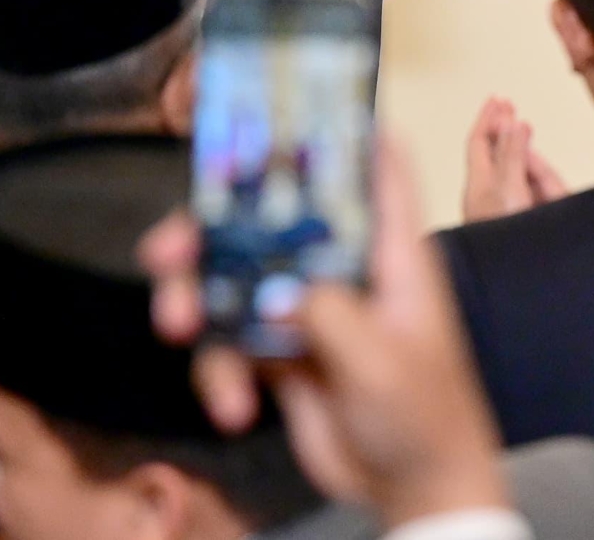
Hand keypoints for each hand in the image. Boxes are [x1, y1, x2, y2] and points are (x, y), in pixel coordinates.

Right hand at [143, 135, 511, 525]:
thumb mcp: (382, 363)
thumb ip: (330, 316)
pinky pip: (230, 342)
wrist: (412, 490)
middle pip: (270, 218)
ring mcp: (306, 309)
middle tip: (168, 249)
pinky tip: (234, 409)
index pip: (375, 168)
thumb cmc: (425, 419)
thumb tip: (277, 291)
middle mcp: (342, 268)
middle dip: (211, 226)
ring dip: (196, 298)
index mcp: (386, 252)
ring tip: (178, 325)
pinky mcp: (280, 353)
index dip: (343, 126)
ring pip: (234, 278)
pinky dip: (219, 371)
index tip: (289, 103)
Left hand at [460, 97, 567, 222]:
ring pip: (507, 167)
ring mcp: (499, 207)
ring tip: (522, 130)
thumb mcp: (509, 184)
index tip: (496, 99)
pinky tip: (532, 168)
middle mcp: (486, 192)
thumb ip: (512, 153)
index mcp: (478, 181)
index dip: (487, 117)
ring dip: (515, 146)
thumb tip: (510, 122)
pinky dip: (526, 170)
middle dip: (502, 127)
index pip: (478, 140)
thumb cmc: (502, 232)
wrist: (510, 272)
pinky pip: (520, 185)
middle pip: (492, 151)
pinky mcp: (514, 220)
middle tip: (509, 107)